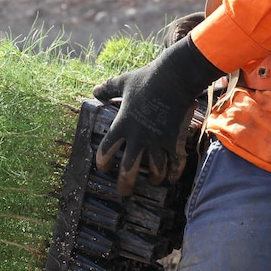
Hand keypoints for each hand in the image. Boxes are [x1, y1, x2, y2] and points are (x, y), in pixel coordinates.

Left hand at [92, 35, 222, 195]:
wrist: (174, 78)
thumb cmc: (147, 79)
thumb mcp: (123, 82)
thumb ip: (108, 89)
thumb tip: (94, 90)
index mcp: (122, 125)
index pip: (106, 150)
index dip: (103, 162)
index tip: (103, 168)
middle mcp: (138, 137)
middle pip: (129, 169)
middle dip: (126, 183)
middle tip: (124, 192)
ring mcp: (157, 140)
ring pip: (155, 169)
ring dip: (154, 178)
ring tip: (154, 181)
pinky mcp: (174, 140)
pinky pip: (175, 162)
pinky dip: (175, 172)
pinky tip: (173, 177)